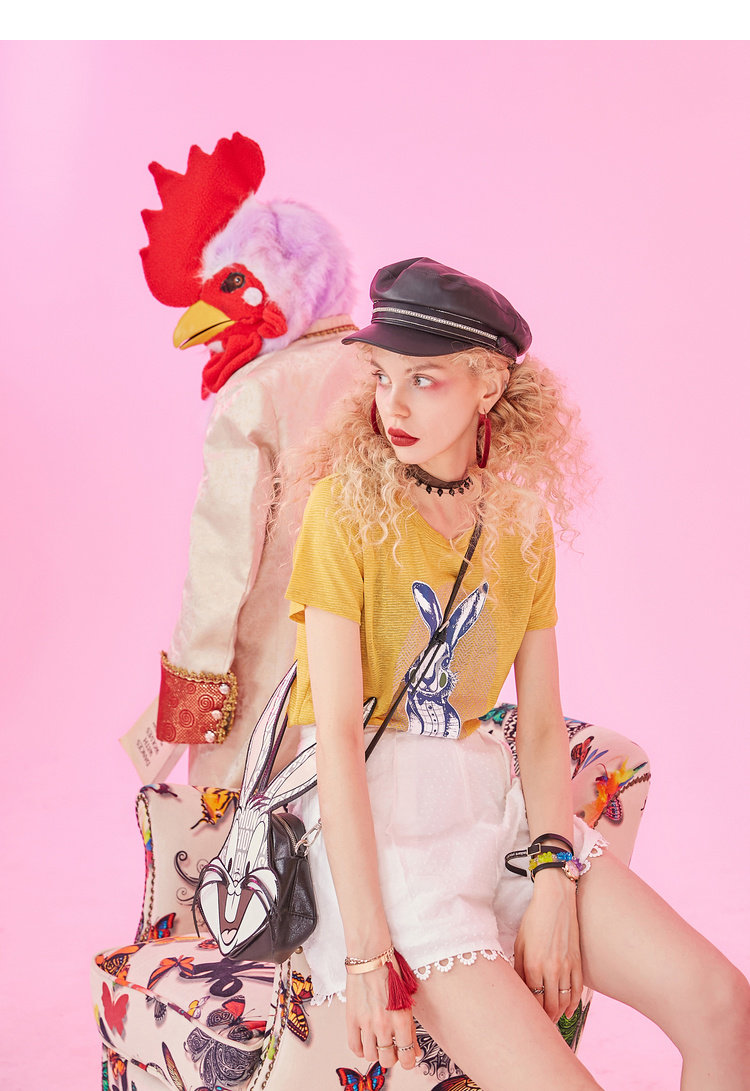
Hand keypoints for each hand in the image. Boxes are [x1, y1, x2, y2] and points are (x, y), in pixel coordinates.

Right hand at [345, 967, 419, 1069]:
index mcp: (401, 1019)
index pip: (407, 1058)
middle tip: (393, 1047)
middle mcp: (383, 1024)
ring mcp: (366, 1022)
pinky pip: (354, 1046)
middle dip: (392, 1057)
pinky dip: (360, 1049)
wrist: (370, 956)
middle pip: (388, 1060)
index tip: (407, 1057)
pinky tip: (365, 1041)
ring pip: (370, 1056)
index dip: (409, 1061)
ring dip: (376, 1052)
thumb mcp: (407, 1000)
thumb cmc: (391, 973)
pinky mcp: (351, 1018)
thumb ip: (411, 1028)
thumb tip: (415, 1051)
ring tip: (378, 1042)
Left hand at [513, 869, 582, 1021]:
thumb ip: (518, 965)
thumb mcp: (520, 941)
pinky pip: (576, 990)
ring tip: (552, 1022)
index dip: (530, 1011)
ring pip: (563, 1001)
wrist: (556, 900)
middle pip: (549, 1004)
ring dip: (557, 1014)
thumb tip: (518, 985)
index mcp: (532, 964)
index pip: (532, 997)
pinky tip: (568, 1012)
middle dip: (544, 1018)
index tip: (527, 1018)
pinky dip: (573, 1004)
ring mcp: (566, 967)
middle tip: (540, 1026)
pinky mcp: (577, 963)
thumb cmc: (534, 919)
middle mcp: (550, 969)